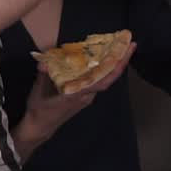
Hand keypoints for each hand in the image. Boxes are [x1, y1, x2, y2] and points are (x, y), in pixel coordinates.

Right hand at [15, 43, 136, 156]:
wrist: (39, 126)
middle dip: (121, 60)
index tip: (126, 53)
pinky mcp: (83, 95)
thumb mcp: (39, 90)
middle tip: (131, 44)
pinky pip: (97, 80)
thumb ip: (43, 75)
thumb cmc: (40, 109)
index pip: (103, 81)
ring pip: (104, 78)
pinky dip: (102, 68)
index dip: (116, 67)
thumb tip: (44, 62)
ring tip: (119, 47)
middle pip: (108, 77)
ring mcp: (87, 96)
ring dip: (113, 64)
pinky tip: (101, 58)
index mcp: (79, 94)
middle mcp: (87, 95)